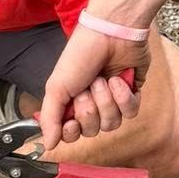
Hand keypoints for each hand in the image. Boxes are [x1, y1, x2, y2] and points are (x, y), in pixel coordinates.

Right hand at [40, 25, 149, 148]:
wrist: (111, 33)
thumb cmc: (81, 54)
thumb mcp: (56, 87)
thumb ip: (49, 118)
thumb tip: (47, 144)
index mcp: (71, 102)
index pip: (71, 133)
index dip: (72, 131)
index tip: (71, 122)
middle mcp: (91, 104)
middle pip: (92, 130)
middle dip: (90, 109)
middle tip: (87, 87)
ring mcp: (112, 100)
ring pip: (112, 123)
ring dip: (106, 101)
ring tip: (103, 79)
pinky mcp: (131, 94)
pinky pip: (130, 112)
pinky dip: (124, 97)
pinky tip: (118, 80)